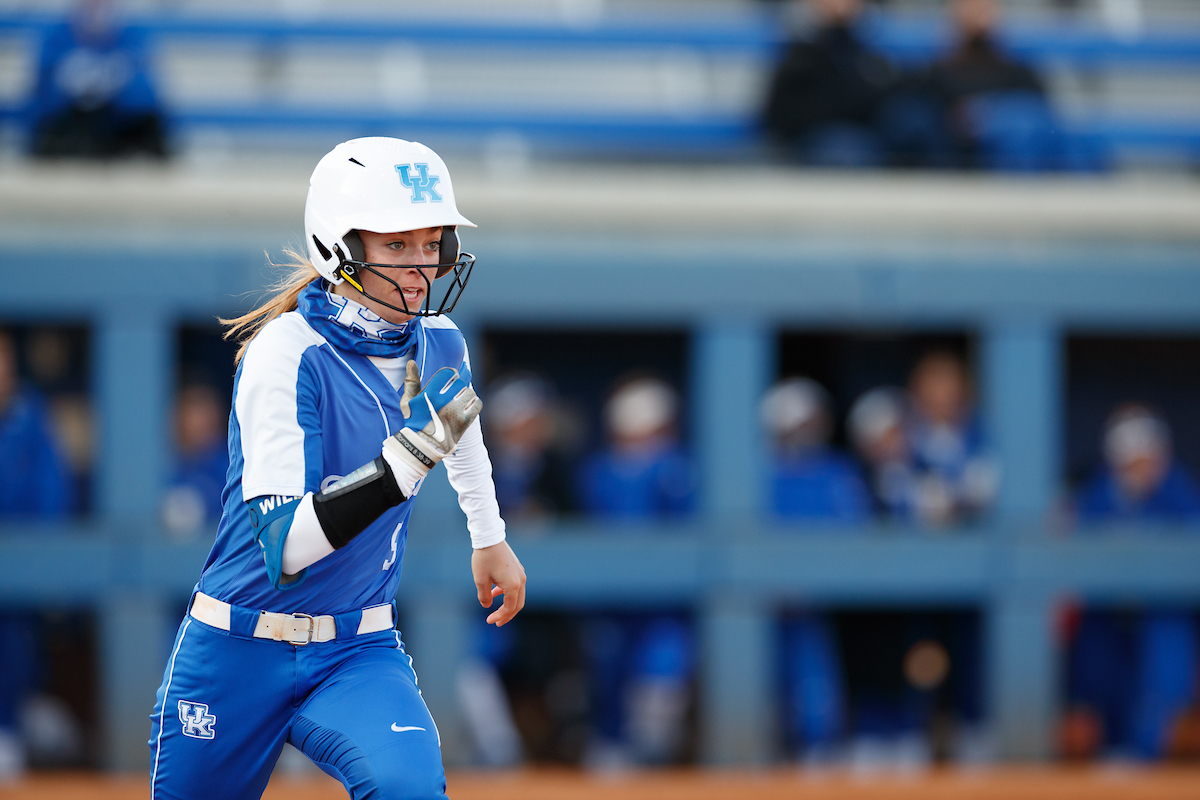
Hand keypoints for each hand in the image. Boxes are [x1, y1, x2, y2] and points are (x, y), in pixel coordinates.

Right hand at [382, 361, 480, 494]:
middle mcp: (443, 401)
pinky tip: (468, 406)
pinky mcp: (465, 422)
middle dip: (459, 385)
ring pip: (470, 392)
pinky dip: (474, 403)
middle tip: (455, 390)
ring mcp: (455, 412)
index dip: (451, 374)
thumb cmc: (414, 421)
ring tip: (461, 400)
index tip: (451, 378)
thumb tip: (412, 362)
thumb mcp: (408, 401)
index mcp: (430, 394)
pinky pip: (477, 405)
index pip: (448, 373)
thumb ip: (412, 381)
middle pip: (460, 382)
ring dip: (467, 394)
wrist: (422, 445)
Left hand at [471, 541, 526, 626]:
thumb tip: (487, 605)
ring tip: (496, 610)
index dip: (499, 616)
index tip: (488, 620)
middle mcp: (521, 580)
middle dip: (507, 615)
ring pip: (518, 595)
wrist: (489, 538)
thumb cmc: (484, 559)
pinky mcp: (517, 568)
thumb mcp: (480, 580)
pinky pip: (516, 586)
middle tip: (497, 623)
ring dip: (508, 604)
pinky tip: (496, 592)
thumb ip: (484, 596)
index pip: (509, 607)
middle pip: (518, 604)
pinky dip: (508, 593)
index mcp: (513, 585)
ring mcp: (520, 573)